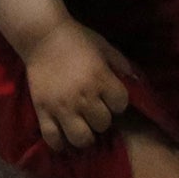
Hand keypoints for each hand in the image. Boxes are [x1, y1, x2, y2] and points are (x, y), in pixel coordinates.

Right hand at [21, 22, 133, 150]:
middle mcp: (84, 96)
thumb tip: (135, 80)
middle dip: (101, 118)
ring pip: (81, 138)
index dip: (118, 102)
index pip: (121, 105)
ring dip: (84, 134)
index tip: (110, 96)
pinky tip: (63, 135)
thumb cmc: (76, 38)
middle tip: (94, 110)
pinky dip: (59, 142)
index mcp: (100, 79)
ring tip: (81, 125)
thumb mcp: (103, 46)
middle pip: (103, 124)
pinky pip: (52, 139)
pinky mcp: (43, 111)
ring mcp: (62, 106)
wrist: (42, 35)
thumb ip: (120, 63)